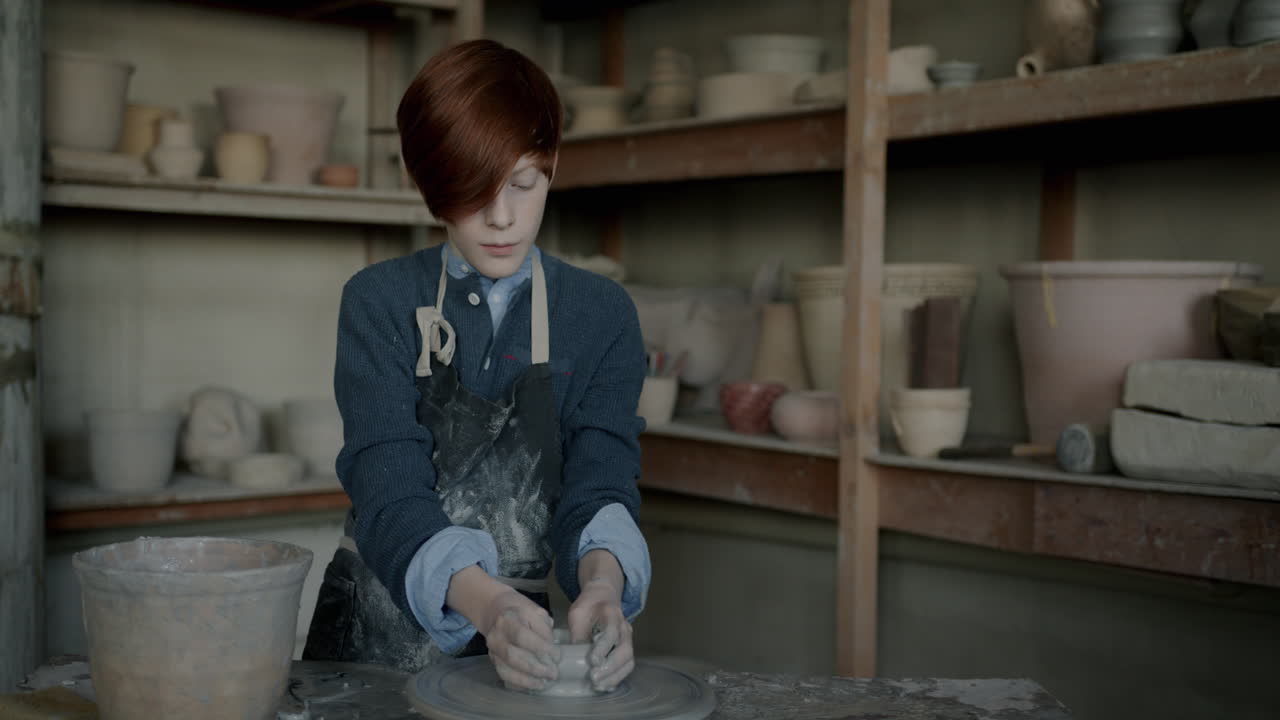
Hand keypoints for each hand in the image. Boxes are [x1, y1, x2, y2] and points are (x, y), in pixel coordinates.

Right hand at [479, 587, 560, 690]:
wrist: (494, 609)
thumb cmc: (519, 610)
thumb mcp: (534, 610)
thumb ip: (543, 628)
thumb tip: (551, 650)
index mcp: (508, 619)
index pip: (522, 636)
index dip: (540, 648)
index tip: (557, 655)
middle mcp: (496, 636)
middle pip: (513, 656)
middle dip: (535, 668)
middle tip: (552, 673)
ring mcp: (492, 650)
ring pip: (506, 669)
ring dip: (526, 679)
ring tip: (543, 683)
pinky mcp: (493, 660)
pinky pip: (503, 675)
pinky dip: (518, 683)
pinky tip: (532, 686)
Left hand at [568, 560, 633, 691]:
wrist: (602, 599)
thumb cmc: (588, 607)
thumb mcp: (577, 615)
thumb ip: (578, 634)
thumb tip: (573, 659)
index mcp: (611, 614)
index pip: (610, 633)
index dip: (602, 648)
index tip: (592, 661)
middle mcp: (624, 627)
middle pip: (625, 650)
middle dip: (610, 667)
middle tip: (594, 678)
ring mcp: (628, 639)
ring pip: (628, 661)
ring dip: (614, 676)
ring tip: (598, 686)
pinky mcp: (626, 649)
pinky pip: (626, 666)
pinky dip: (617, 677)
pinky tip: (605, 685)